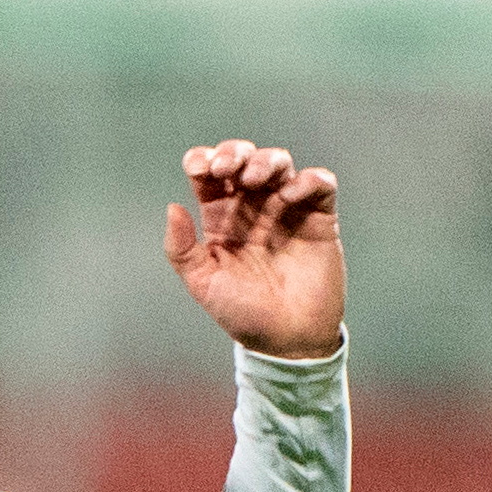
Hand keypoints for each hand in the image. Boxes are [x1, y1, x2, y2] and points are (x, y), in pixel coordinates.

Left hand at [165, 140, 342, 361]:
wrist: (287, 338)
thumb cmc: (242, 313)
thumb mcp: (203, 283)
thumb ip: (182, 249)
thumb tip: (172, 207)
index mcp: (220, 218)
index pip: (209, 176)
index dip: (203, 161)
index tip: (201, 168)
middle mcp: (252, 207)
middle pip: (243, 160)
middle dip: (234, 153)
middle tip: (227, 169)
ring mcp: (287, 209)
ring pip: (279, 163)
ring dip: (266, 162)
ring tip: (256, 180)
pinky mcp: (319, 217)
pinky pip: (319, 184)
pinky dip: (306, 180)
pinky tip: (290, 196)